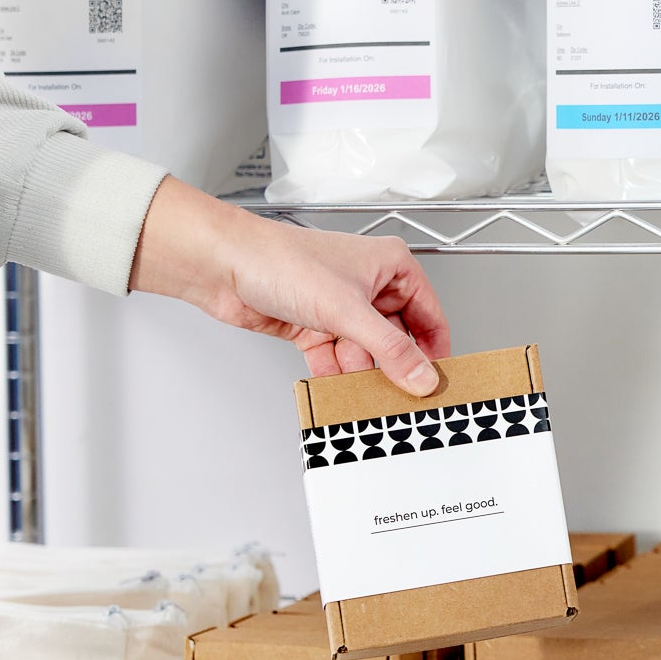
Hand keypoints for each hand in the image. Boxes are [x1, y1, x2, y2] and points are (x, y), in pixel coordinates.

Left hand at [128, 178, 450, 392]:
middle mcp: (367, 285)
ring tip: (368, 400)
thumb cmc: (279, 259)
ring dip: (362, 376)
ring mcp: (339, 307)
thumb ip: (389, 349)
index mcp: (390, 266)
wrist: (222, 266)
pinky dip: (336, 377)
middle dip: (394, 368)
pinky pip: (336, 359)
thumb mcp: (347, 310)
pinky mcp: (314, 326)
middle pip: (396, 338)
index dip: (434, 349)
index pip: (429, 314)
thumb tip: (421, 376)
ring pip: (364, 353)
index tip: (437, 381)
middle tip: (404, 399)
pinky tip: (337, 391)